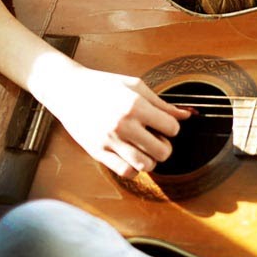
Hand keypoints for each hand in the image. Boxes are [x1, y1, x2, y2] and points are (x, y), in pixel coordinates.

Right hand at [43, 67, 192, 178]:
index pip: (171, 128)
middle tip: (157, 139)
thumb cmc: (104, 85)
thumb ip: (162, 104)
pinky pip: (125, 171)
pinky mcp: (98, 152)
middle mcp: (124, 125)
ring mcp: (110, 141)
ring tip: (145, 149)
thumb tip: (188, 115)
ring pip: (145, 165)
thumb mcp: (136, 86)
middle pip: (162, 151)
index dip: (172, 127)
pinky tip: (131, 156)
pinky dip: (134, 169)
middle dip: (165, 147)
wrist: (69, 90)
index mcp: (135, 106)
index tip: (164, 125)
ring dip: (151, 160)